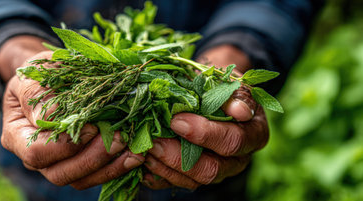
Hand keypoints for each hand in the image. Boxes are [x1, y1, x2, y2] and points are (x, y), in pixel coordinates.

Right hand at [0, 38, 143, 189]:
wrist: (51, 81)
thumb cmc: (41, 75)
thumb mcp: (34, 76)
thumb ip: (38, 94)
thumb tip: (54, 116)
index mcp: (17, 135)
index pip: (37, 152)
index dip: (66, 144)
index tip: (92, 126)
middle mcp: (34, 157)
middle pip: (60, 173)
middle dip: (93, 158)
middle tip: (119, 139)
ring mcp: (57, 164)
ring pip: (80, 180)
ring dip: (109, 167)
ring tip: (133, 149)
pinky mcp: (79, 165)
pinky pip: (95, 176)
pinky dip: (117, 167)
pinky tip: (135, 154)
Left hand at [142, 45, 268, 189]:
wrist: (213, 91)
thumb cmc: (222, 85)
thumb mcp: (231, 82)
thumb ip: (235, 94)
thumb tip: (239, 111)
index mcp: (253, 135)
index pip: (232, 141)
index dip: (204, 134)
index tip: (177, 121)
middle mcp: (237, 159)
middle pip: (211, 170)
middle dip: (178, 157)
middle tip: (155, 141)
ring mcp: (217, 171)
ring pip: (192, 181)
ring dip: (164, 167)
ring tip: (144, 150)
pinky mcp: (196, 176)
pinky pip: (176, 184)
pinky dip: (157, 176)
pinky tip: (142, 164)